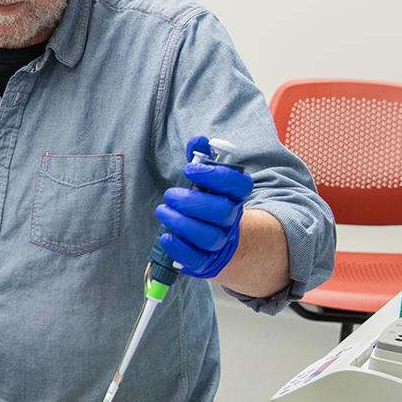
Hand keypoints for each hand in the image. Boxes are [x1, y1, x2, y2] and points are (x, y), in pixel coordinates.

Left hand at [155, 135, 252, 279]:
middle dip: (192, 202)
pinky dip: (179, 248)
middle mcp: (232, 219)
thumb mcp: (204, 180)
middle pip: (222, 212)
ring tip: (163, 211)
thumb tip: (198, 139)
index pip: (239, 185)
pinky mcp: (206, 261)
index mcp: (235, 196)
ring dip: (182, 223)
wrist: (215, 241)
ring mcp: (221, 242)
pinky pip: (197, 259)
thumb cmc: (205, 203)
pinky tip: (166, 236)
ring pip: (209, 237)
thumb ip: (200, 158)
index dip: (216, 176)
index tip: (189, 170)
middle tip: (170, 195)